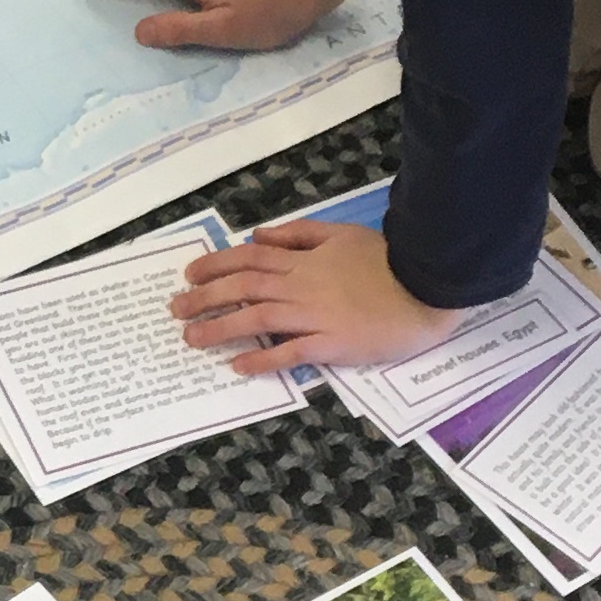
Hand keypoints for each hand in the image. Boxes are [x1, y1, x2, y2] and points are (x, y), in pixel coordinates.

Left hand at [174, 219, 464, 372]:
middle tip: (175, 310)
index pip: (248, 260)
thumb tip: (257, 236)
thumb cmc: (386, 260)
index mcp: (303, 260)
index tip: (188, 276)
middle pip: (242, 289)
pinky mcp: (332, 344)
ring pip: (257, 319)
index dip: (214, 266)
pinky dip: (262, 359)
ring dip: (220, 329)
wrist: (425, 286)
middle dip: (204, 299)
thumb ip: (298, 235)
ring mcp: (315, 316)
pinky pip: (290, 352)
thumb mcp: (340, 234)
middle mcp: (301, 286)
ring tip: (192, 339)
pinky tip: (238, 366)